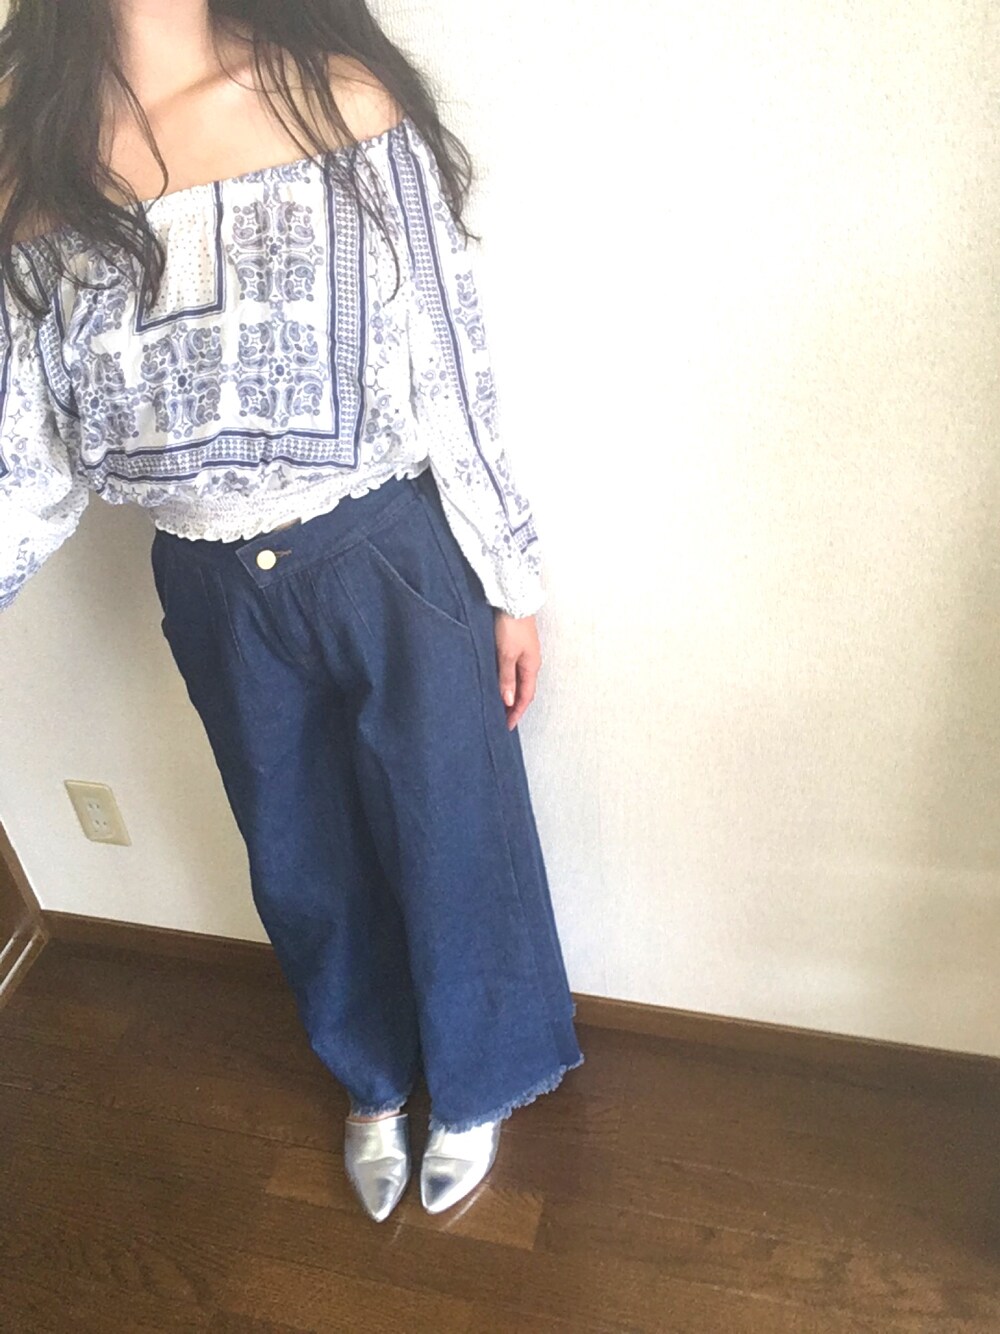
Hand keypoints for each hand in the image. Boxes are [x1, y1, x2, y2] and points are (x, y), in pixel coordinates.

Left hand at [494, 611, 541, 730]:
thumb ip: (506, 678)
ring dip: (510, 694)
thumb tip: (509, 701)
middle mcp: (531, 661)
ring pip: (519, 680)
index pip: (525, 697)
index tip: (507, 727)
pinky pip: (515, 669)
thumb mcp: (506, 654)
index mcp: (531, 666)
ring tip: (499, 705)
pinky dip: (508, 680)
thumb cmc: (511, 625)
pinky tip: (500, 682)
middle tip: (502, 720)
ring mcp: (525, 653)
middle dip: (514, 707)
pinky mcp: (517, 645)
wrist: (514, 598)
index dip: (516, 713)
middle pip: (524, 690)